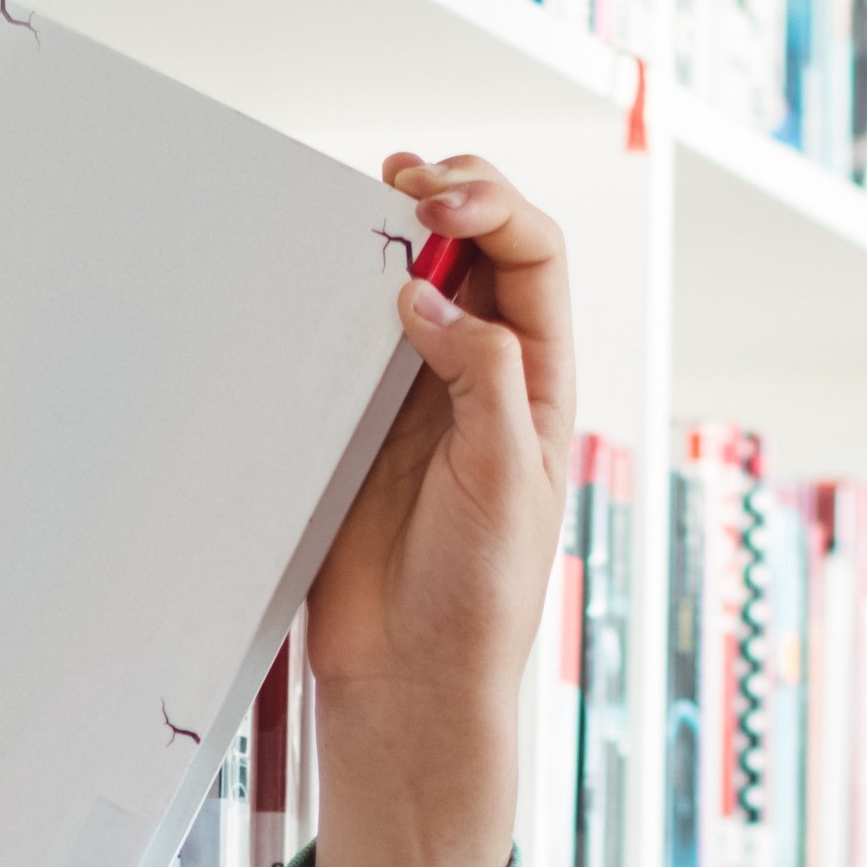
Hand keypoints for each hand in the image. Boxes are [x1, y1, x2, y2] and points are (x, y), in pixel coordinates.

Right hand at [292, 151, 576, 866]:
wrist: (409, 684)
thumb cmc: (478, 600)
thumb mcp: (504, 482)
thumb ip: (482, 380)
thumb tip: (430, 298)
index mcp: (542, 382)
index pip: (532, 260)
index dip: (493, 212)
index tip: (438, 211)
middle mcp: (486, 374)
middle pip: (478, 248)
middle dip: (450, 195)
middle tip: (402, 182)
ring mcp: (419, 395)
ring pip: (415, 281)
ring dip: (392, 230)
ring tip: (368, 190)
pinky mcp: (359, 425)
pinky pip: (351, 337)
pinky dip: (340, 293)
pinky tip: (324, 266)